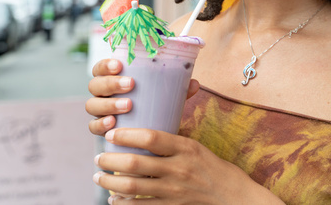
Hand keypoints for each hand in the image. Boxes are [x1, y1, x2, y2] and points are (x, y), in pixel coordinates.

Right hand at [85, 59, 199, 135]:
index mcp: (113, 79)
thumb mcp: (165, 95)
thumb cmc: (153, 104)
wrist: (147, 133)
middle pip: (95, 85)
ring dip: (109, 104)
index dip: (106, 65)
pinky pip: (93, 127)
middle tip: (130, 85)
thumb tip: (194, 83)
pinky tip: (112, 124)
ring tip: (128, 105)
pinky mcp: (101, 129)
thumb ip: (177, 88)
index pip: (101, 68)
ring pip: (92, 105)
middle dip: (111, 83)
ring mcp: (100, 111)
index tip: (119, 64)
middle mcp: (102, 94)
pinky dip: (101, 125)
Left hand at [93, 128, 283, 203]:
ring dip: (110, 182)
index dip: (127, 135)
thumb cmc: (212, 167)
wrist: (232, 194)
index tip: (112, 134)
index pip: (151, 137)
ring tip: (99, 177)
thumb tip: (143, 132)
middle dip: (111, 160)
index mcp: (186, 147)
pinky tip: (113, 199)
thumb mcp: (195, 147)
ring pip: (133, 187)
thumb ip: (171, 142)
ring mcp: (174, 190)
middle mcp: (179, 168)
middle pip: (136, 163)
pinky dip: (123, 203)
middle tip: (99, 157)